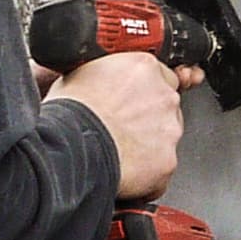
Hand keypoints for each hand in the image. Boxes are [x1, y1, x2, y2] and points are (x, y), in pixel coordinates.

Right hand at [52, 51, 201, 199]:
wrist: (71, 147)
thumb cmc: (70, 113)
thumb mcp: (80, 73)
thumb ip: (108, 73)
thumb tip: (103, 80)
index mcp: (144, 68)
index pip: (160, 76)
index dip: (143, 91)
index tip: (133, 100)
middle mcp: (164, 96)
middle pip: (166, 106)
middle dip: (149, 117)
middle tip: (122, 127)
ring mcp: (170, 129)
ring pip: (166, 136)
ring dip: (149, 143)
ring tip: (119, 148)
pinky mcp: (168, 160)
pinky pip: (161, 166)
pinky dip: (147, 171)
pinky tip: (124, 168)